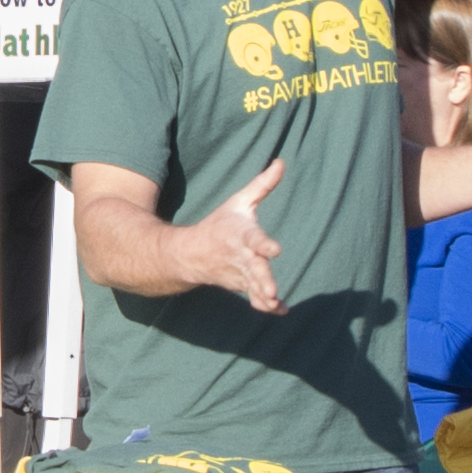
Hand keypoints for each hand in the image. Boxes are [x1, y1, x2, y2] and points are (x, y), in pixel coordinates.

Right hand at [180, 160, 284, 310]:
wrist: (189, 253)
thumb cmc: (220, 224)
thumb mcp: (239, 202)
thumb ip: (262, 185)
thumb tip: (282, 162)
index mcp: (241, 234)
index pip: (254, 239)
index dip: (264, 245)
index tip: (275, 249)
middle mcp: (240, 256)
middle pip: (253, 269)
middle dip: (263, 280)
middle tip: (272, 290)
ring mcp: (239, 274)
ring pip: (253, 287)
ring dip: (263, 296)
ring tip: (275, 302)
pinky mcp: (241, 285)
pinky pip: (254, 298)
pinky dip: (266, 306)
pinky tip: (281, 310)